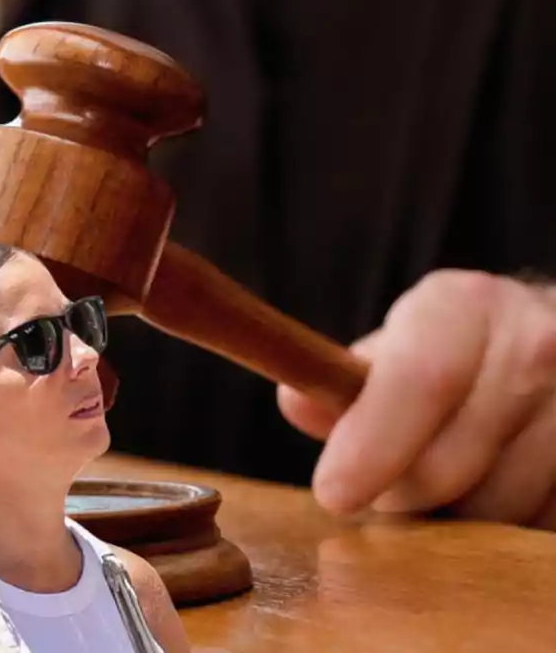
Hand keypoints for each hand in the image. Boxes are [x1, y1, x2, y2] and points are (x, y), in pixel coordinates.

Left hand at [278, 269, 555, 529]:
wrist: (544, 352)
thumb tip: (298, 402)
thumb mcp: (392, 351)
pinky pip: (540, 522)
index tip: (333, 493)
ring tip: (449, 477)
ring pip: (498, 505)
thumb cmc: (449, 355)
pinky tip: (495, 485)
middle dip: (402, 494)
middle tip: (386, 489)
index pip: (422, 378)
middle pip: (451, 461)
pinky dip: (506, 524)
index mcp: (465, 305)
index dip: (373, 442)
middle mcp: (538, 341)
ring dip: (456, 515)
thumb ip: (339, 383)